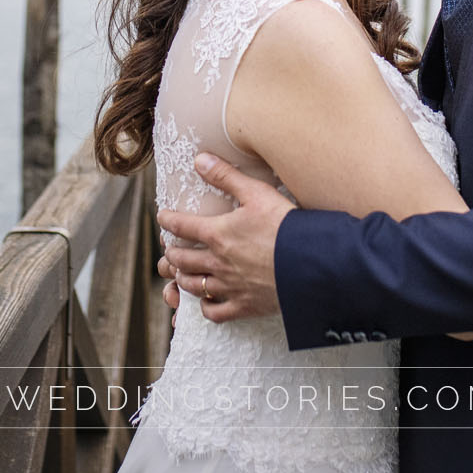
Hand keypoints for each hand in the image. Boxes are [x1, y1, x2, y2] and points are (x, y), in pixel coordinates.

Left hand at [155, 153, 294, 321]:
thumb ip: (226, 176)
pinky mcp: (244, 306)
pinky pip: (215, 313)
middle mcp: (217, 263)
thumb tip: (199, 159)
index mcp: (218, 234)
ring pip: (193, 286)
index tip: (162, 217)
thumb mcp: (256, 193)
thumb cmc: (285, 226)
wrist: (310, 263)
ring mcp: (229, 287)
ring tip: (181, 273)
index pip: (181, 226)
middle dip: (172, 253)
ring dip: (183, 278)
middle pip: (182, 260)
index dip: (168, 220)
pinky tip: (206, 302)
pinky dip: (206, 307)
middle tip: (170, 249)